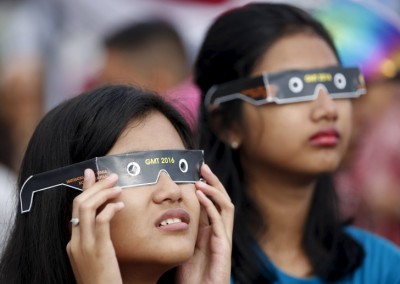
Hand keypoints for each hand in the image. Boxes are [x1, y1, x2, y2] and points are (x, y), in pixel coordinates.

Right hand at [66, 169, 123, 283]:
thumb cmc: (103, 280)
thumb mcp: (95, 257)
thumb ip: (96, 239)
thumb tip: (105, 219)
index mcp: (73, 242)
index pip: (75, 208)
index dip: (84, 189)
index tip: (91, 174)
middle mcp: (75, 241)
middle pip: (79, 203)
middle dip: (95, 185)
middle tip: (111, 177)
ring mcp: (84, 245)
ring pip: (87, 208)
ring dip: (103, 193)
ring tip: (118, 187)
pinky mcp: (98, 250)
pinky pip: (101, 221)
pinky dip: (110, 208)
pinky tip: (120, 205)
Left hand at [177, 164, 233, 283]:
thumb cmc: (191, 275)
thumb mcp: (185, 246)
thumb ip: (184, 230)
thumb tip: (171, 212)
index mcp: (211, 229)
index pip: (213, 202)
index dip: (208, 185)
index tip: (197, 172)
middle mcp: (220, 231)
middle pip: (222, 199)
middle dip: (214, 182)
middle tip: (203, 167)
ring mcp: (223, 238)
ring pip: (226, 206)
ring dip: (214, 190)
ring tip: (201, 180)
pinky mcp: (223, 247)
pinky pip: (219, 221)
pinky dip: (211, 206)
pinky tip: (201, 196)